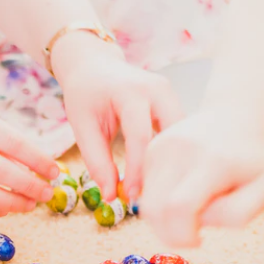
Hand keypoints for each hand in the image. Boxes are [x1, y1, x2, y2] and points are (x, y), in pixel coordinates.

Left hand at [50, 33, 183, 202]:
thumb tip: (112, 196)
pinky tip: (163, 173)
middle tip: (151, 197)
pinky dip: (172, 152)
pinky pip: (178, 131)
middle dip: (163, 167)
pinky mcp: (174, 101)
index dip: (137, 171)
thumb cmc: (85, 95)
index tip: (132, 197)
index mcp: (131, 92)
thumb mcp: (82, 126)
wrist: (94, 66)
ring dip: (171, 161)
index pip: (140, 138)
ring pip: (180, 135)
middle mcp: (158, 89)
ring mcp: (170, 93)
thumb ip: (97, 161)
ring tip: (157, 189)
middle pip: (171, 135)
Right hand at [140, 109, 263, 246]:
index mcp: (212, 162)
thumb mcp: (263, 192)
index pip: (180, 207)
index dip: (183, 236)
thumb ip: (237, 214)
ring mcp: (161, 147)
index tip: (198, 240)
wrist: (239, 118)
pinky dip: (160, 203)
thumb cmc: (253, 161)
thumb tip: (200, 221)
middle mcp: (180, 150)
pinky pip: (146, 192)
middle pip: (154, 209)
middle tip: (193, 232)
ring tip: (191, 211)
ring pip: (145, 204)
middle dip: (170, 234)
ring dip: (164, 220)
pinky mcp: (151, 149)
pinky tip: (182, 194)